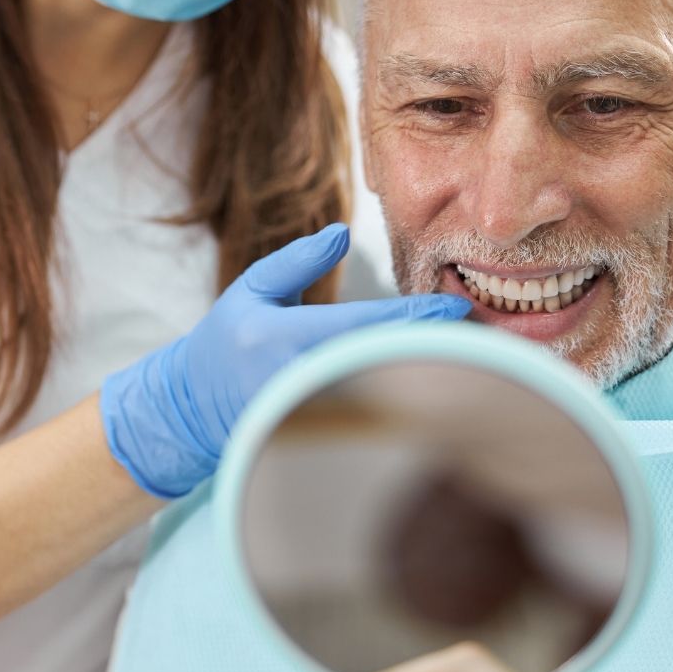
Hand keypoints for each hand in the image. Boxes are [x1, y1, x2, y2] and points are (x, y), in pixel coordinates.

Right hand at [99, 224, 469, 498]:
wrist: (190, 411)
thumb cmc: (224, 342)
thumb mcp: (251, 289)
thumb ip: (298, 261)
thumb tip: (343, 232)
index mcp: (283, 337)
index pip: (364, 327)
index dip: (415, 319)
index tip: (457, 309)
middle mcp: (299, 380)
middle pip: (384, 365)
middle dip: (433, 351)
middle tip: (482, 336)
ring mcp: (309, 416)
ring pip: (381, 396)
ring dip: (425, 378)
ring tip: (471, 360)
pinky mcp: (315, 439)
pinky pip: (369, 417)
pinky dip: (404, 402)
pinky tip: (435, 390)